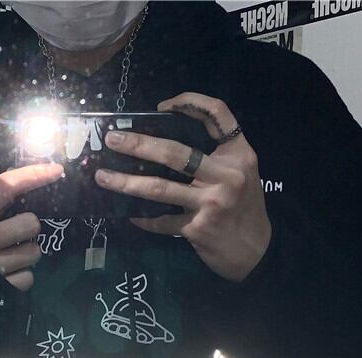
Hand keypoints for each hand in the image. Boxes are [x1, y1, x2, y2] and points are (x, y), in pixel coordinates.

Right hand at [0, 162, 63, 290]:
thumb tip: (33, 177)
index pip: (5, 186)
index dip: (33, 174)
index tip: (56, 170)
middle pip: (30, 223)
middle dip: (32, 226)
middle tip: (21, 232)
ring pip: (34, 253)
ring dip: (29, 253)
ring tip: (14, 254)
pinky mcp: (1, 286)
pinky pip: (28, 278)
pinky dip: (24, 275)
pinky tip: (12, 272)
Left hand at [94, 92, 271, 282]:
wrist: (258, 251)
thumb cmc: (245, 208)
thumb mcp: (243, 173)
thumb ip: (217, 155)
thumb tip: (168, 140)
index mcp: (238, 154)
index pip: (217, 113)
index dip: (190, 102)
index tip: (161, 106)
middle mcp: (225, 175)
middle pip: (175, 152)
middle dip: (139, 144)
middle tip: (112, 140)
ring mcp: (210, 203)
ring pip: (160, 188)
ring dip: (126, 182)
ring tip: (103, 176)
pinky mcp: (197, 228)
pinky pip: (162, 221)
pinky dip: (143, 218)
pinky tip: (129, 213)